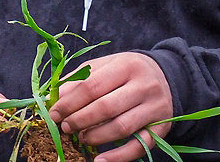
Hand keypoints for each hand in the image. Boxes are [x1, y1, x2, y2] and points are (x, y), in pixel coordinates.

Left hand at [51, 52, 173, 161]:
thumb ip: (80, 79)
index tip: (53, 114)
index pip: (91, 86)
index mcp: (126, 65)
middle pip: (105, 108)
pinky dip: (118, 157)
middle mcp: (144, 85)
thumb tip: (54, 98)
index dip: (69, 103)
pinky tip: (99, 160)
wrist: (165, 75)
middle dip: (79, 120)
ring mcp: (155, 107)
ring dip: (95, 137)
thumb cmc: (126, 72)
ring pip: (121, 127)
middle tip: (65, 127)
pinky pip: (139, 146)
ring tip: (81, 137)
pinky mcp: (162, 126)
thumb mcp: (105, 66)